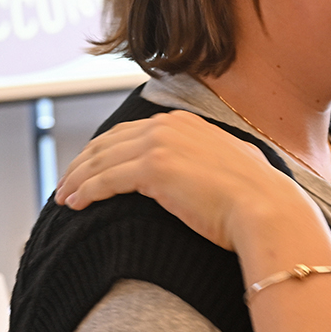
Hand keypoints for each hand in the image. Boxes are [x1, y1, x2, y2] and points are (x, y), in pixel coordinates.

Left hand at [56, 111, 311, 251]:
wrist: (266, 208)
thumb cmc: (257, 197)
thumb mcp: (233, 163)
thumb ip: (211, 157)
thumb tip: (208, 170)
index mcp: (185, 123)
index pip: (130, 132)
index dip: (104, 150)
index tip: (90, 168)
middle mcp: (169, 126)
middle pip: (108, 142)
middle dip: (82, 163)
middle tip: (67, 183)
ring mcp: (159, 145)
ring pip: (101, 160)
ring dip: (77, 179)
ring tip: (64, 197)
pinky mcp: (153, 169)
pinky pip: (105, 180)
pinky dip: (86, 191)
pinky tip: (75, 204)